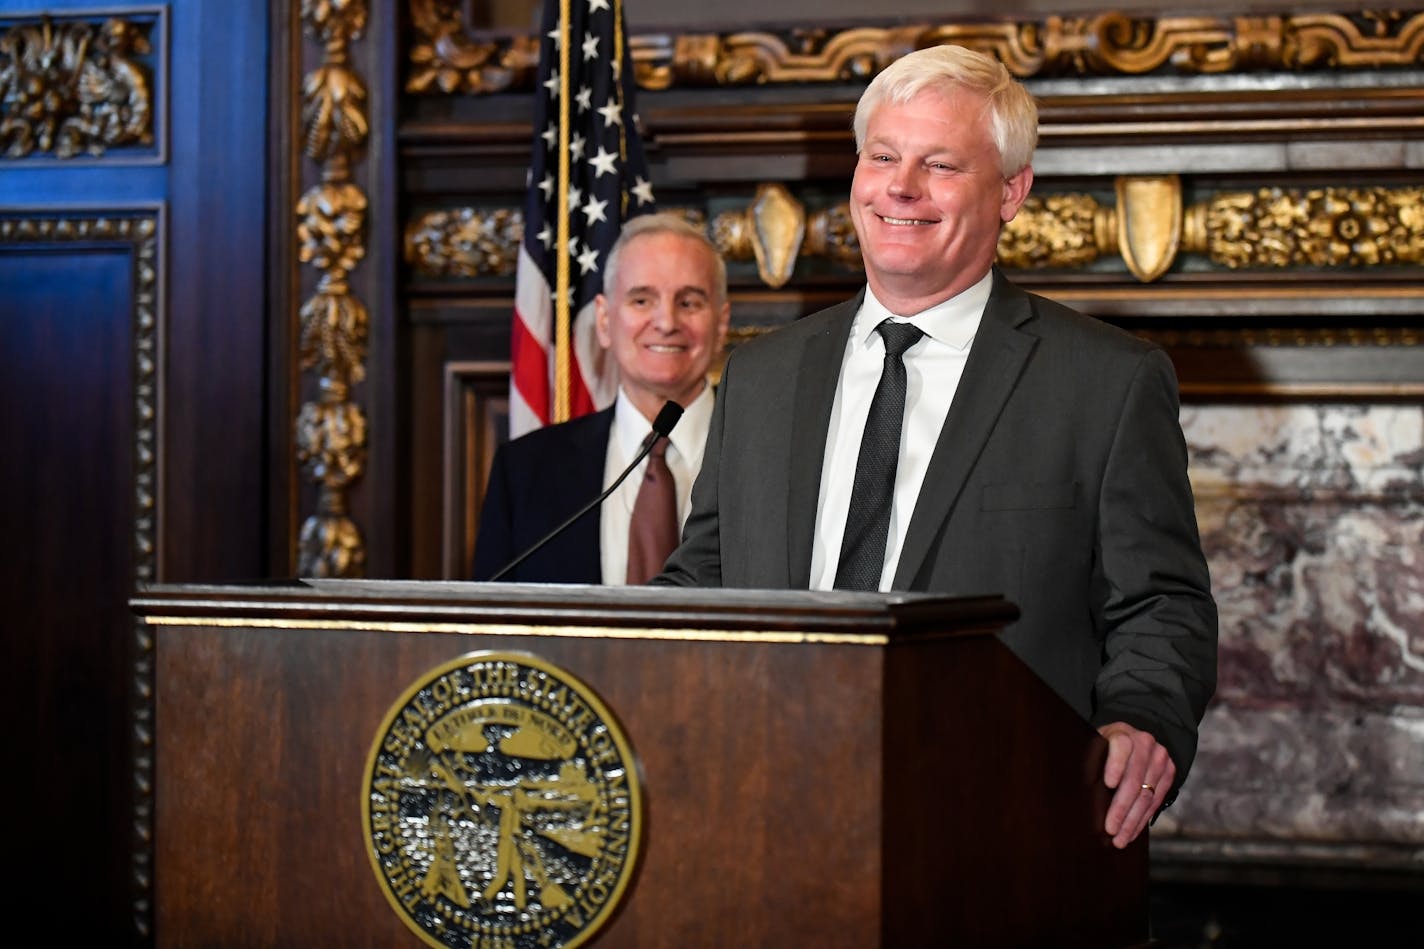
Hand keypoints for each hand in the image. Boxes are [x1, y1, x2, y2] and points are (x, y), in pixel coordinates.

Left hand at [1098, 721, 1173, 848]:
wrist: (1135, 739)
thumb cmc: (1106, 746)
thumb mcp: (1096, 745)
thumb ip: (1090, 759)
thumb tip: (1077, 787)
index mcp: (1123, 733)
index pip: (1121, 746)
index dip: (1115, 765)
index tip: (1108, 784)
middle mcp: (1145, 743)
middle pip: (1134, 779)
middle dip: (1121, 808)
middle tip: (1110, 829)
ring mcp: (1160, 758)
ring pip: (1147, 795)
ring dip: (1132, 821)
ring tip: (1119, 839)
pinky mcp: (1169, 772)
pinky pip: (1156, 801)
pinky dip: (1142, 820)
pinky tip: (1131, 832)